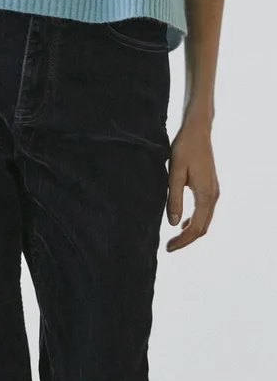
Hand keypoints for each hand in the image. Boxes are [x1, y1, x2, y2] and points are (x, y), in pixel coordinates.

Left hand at [166, 121, 219, 251]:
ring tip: (173, 239)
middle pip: (202, 228)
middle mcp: (213, 196)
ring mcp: (213, 192)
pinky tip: (182, 223)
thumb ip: (174, 199)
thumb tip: (173, 224)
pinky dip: (194, 221)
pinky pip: (204, 211)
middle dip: (186, 240)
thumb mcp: (174, 174)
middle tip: (168, 247)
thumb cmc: (184, 149)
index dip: (182, 241)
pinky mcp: (210, 187)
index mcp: (206, 195)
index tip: (168, 248)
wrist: (197, 131)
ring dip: (190, 232)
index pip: (196, 228)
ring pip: (204, 221)